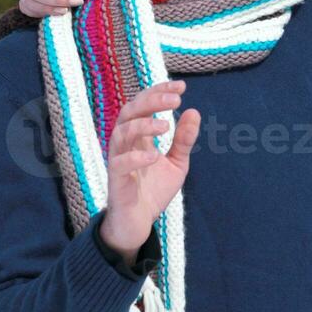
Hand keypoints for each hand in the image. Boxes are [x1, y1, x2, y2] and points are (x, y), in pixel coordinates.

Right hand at [99, 81, 200, 265]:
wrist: (139, 225)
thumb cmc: (153, 191)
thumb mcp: (177, 163)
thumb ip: (184, 140)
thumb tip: (194, 111)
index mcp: (139, 138)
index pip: (142, 105)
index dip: (158, 91)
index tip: (181, 86)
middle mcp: (125, 146)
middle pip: (127, 113)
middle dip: (150, 101)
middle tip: (175, 99)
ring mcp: (119, 163)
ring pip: (119, 135)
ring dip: (143, 125)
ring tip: (166, 125)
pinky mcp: (117, 184)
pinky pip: (119, 166)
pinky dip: (136, 158)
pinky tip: (154, 155)